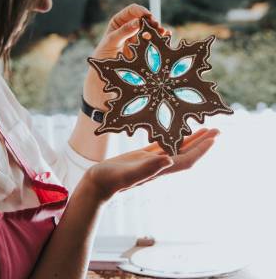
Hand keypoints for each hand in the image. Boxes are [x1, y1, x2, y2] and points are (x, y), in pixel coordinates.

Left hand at [83, 4, 167, 109]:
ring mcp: (138, 38)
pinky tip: (166, 36)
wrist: (105, 75)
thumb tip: (137, 22)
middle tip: (157, 26)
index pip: (132, 11)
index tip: (147, 16)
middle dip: (152, 21)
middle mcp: (130, 28)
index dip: (140, 11)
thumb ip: (123, 32)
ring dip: (158, 29)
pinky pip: (155, 40)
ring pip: (151, 30)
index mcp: (119, 22)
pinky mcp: (145, 49)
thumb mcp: (110, 43)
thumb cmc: (103, 57)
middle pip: (144, 19)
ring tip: (162, 32)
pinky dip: (161, 37)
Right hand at [85, 128, 218, 200]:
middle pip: (185, 154)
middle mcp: (158, 166)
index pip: (186, 160)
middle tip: (216, 130)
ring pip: (175, 149)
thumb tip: (169, 161)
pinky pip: (161, 146)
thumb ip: (147, 168)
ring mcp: (150, 161)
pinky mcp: (141, 156)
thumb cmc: (109, 180)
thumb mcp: (128, 173)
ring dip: (190, 140)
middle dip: (201, 143)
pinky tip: (174, 133)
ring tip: (202, 129)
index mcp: (158, 170)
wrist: (97, 184)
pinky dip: (171, 139)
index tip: (213, 139)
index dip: (200, 151)